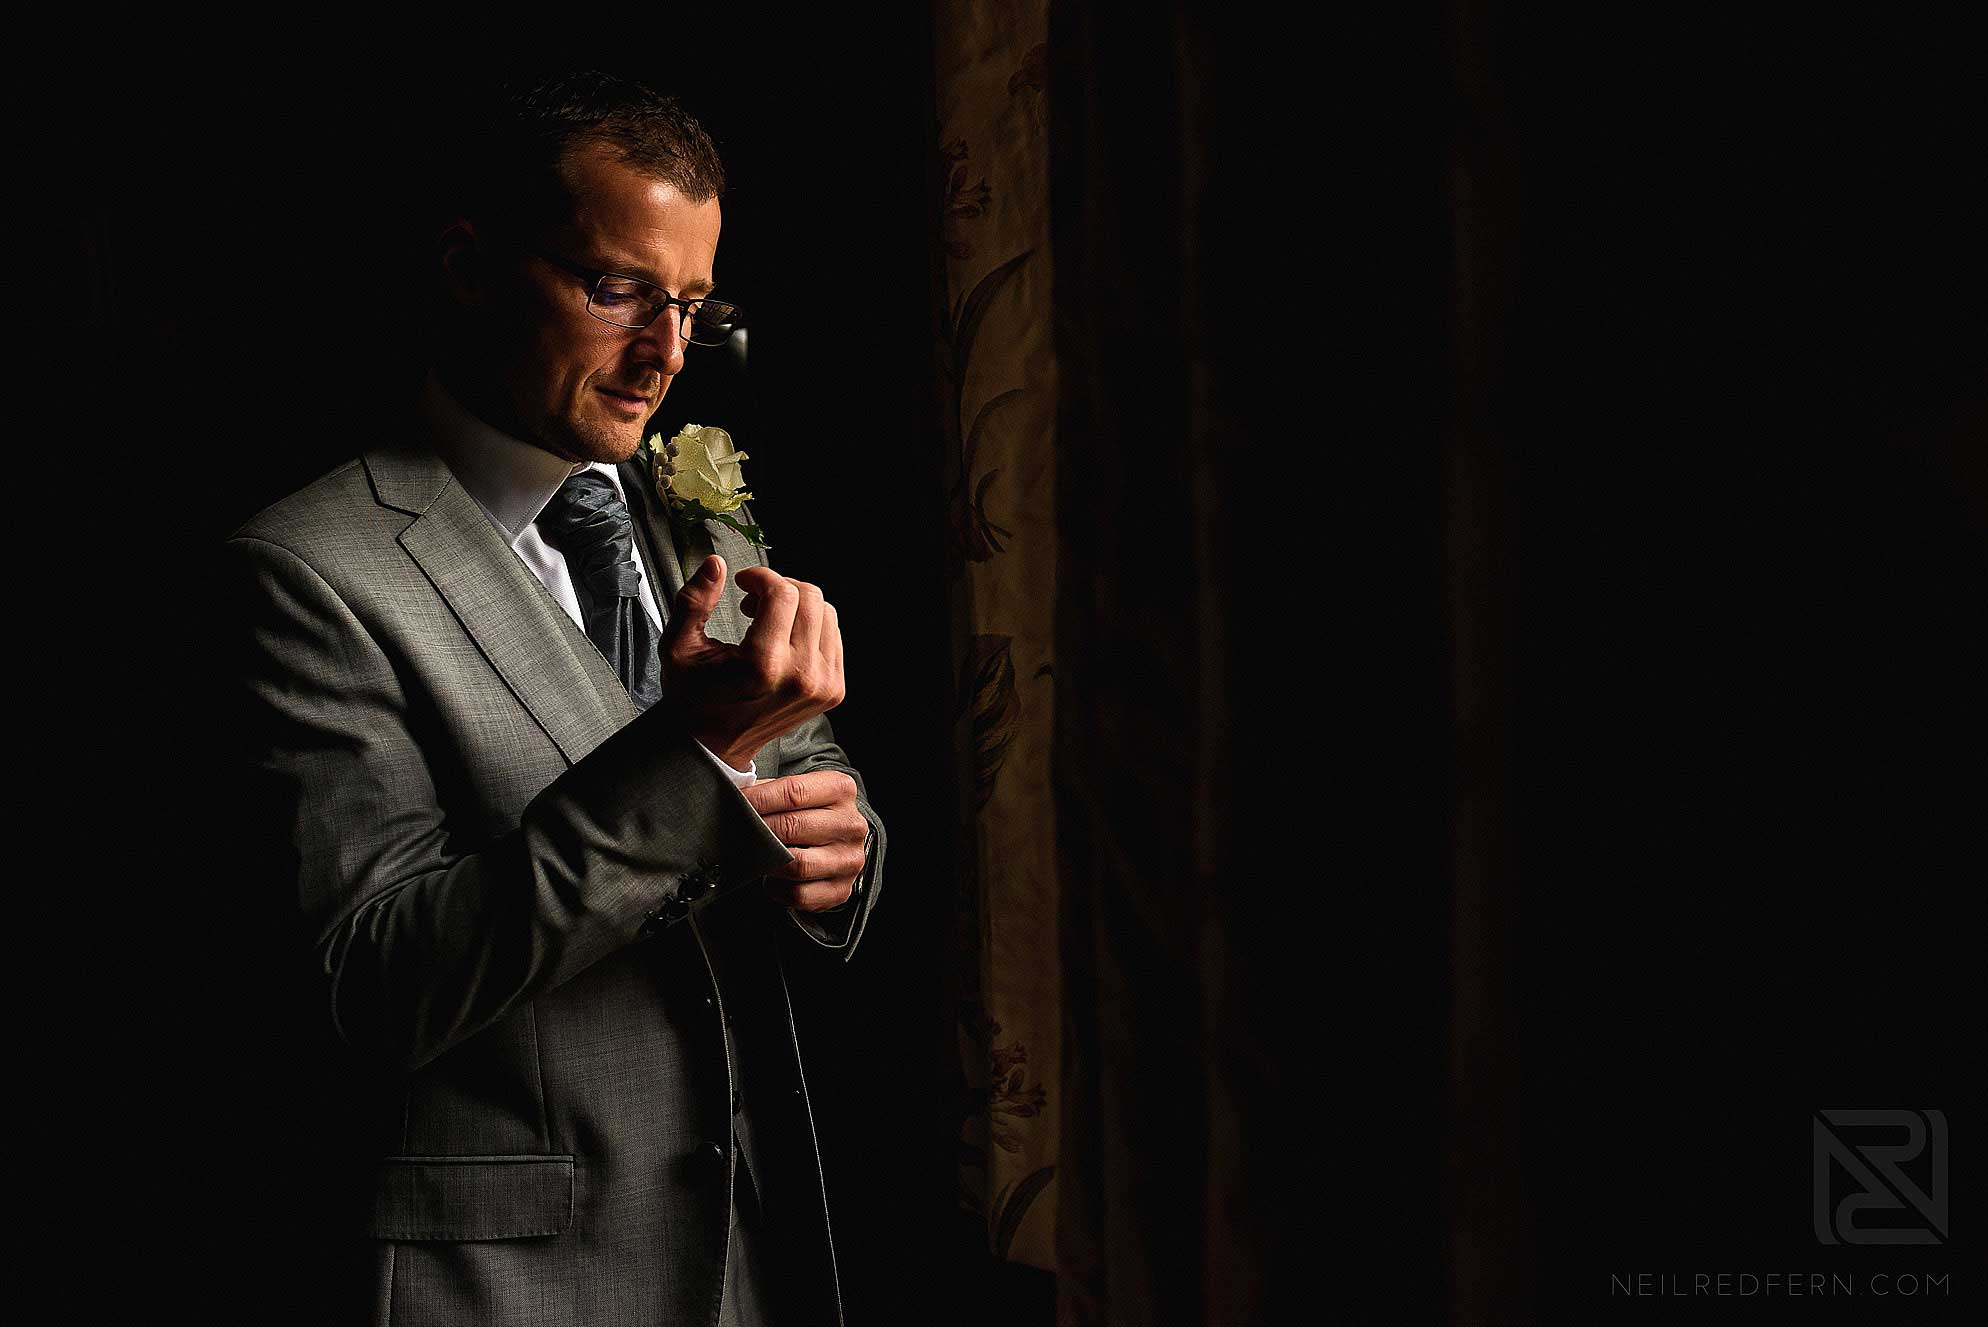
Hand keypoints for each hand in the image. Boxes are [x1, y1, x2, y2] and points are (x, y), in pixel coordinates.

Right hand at [658, 554, 844, 768]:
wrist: (714, 744)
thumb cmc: (694, 697)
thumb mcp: (678, 647)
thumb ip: (694, 601)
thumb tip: (715, 565)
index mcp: (764, 665)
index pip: (783, 593)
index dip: (761, 577)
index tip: (743, 582)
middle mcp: (800, 676)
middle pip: (810, 598)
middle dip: (780, 588)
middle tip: (753, 601)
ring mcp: (822, 685)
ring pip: (826, 613)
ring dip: (797, 606)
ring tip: (768, 620)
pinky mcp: (833, 691)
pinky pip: (833, 636)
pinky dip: (810, 627)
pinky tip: (784, 638)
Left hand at [741, 771, 867, 911]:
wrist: (838, 841)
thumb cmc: (809, 813)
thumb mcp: (798, 791)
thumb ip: (769, 790)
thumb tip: (733, 795)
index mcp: (841, 790)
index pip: (794, 792)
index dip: (759, 799)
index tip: (735, 803)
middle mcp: (850, 824)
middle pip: (793, 826)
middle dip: (759, 829)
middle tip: (738, 830)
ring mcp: (848, 859)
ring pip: (798, 864)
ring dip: (769, 861)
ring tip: (756, 854)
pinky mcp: (841, 889)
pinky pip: (800, 894)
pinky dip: (777, 889)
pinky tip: (772, 878)